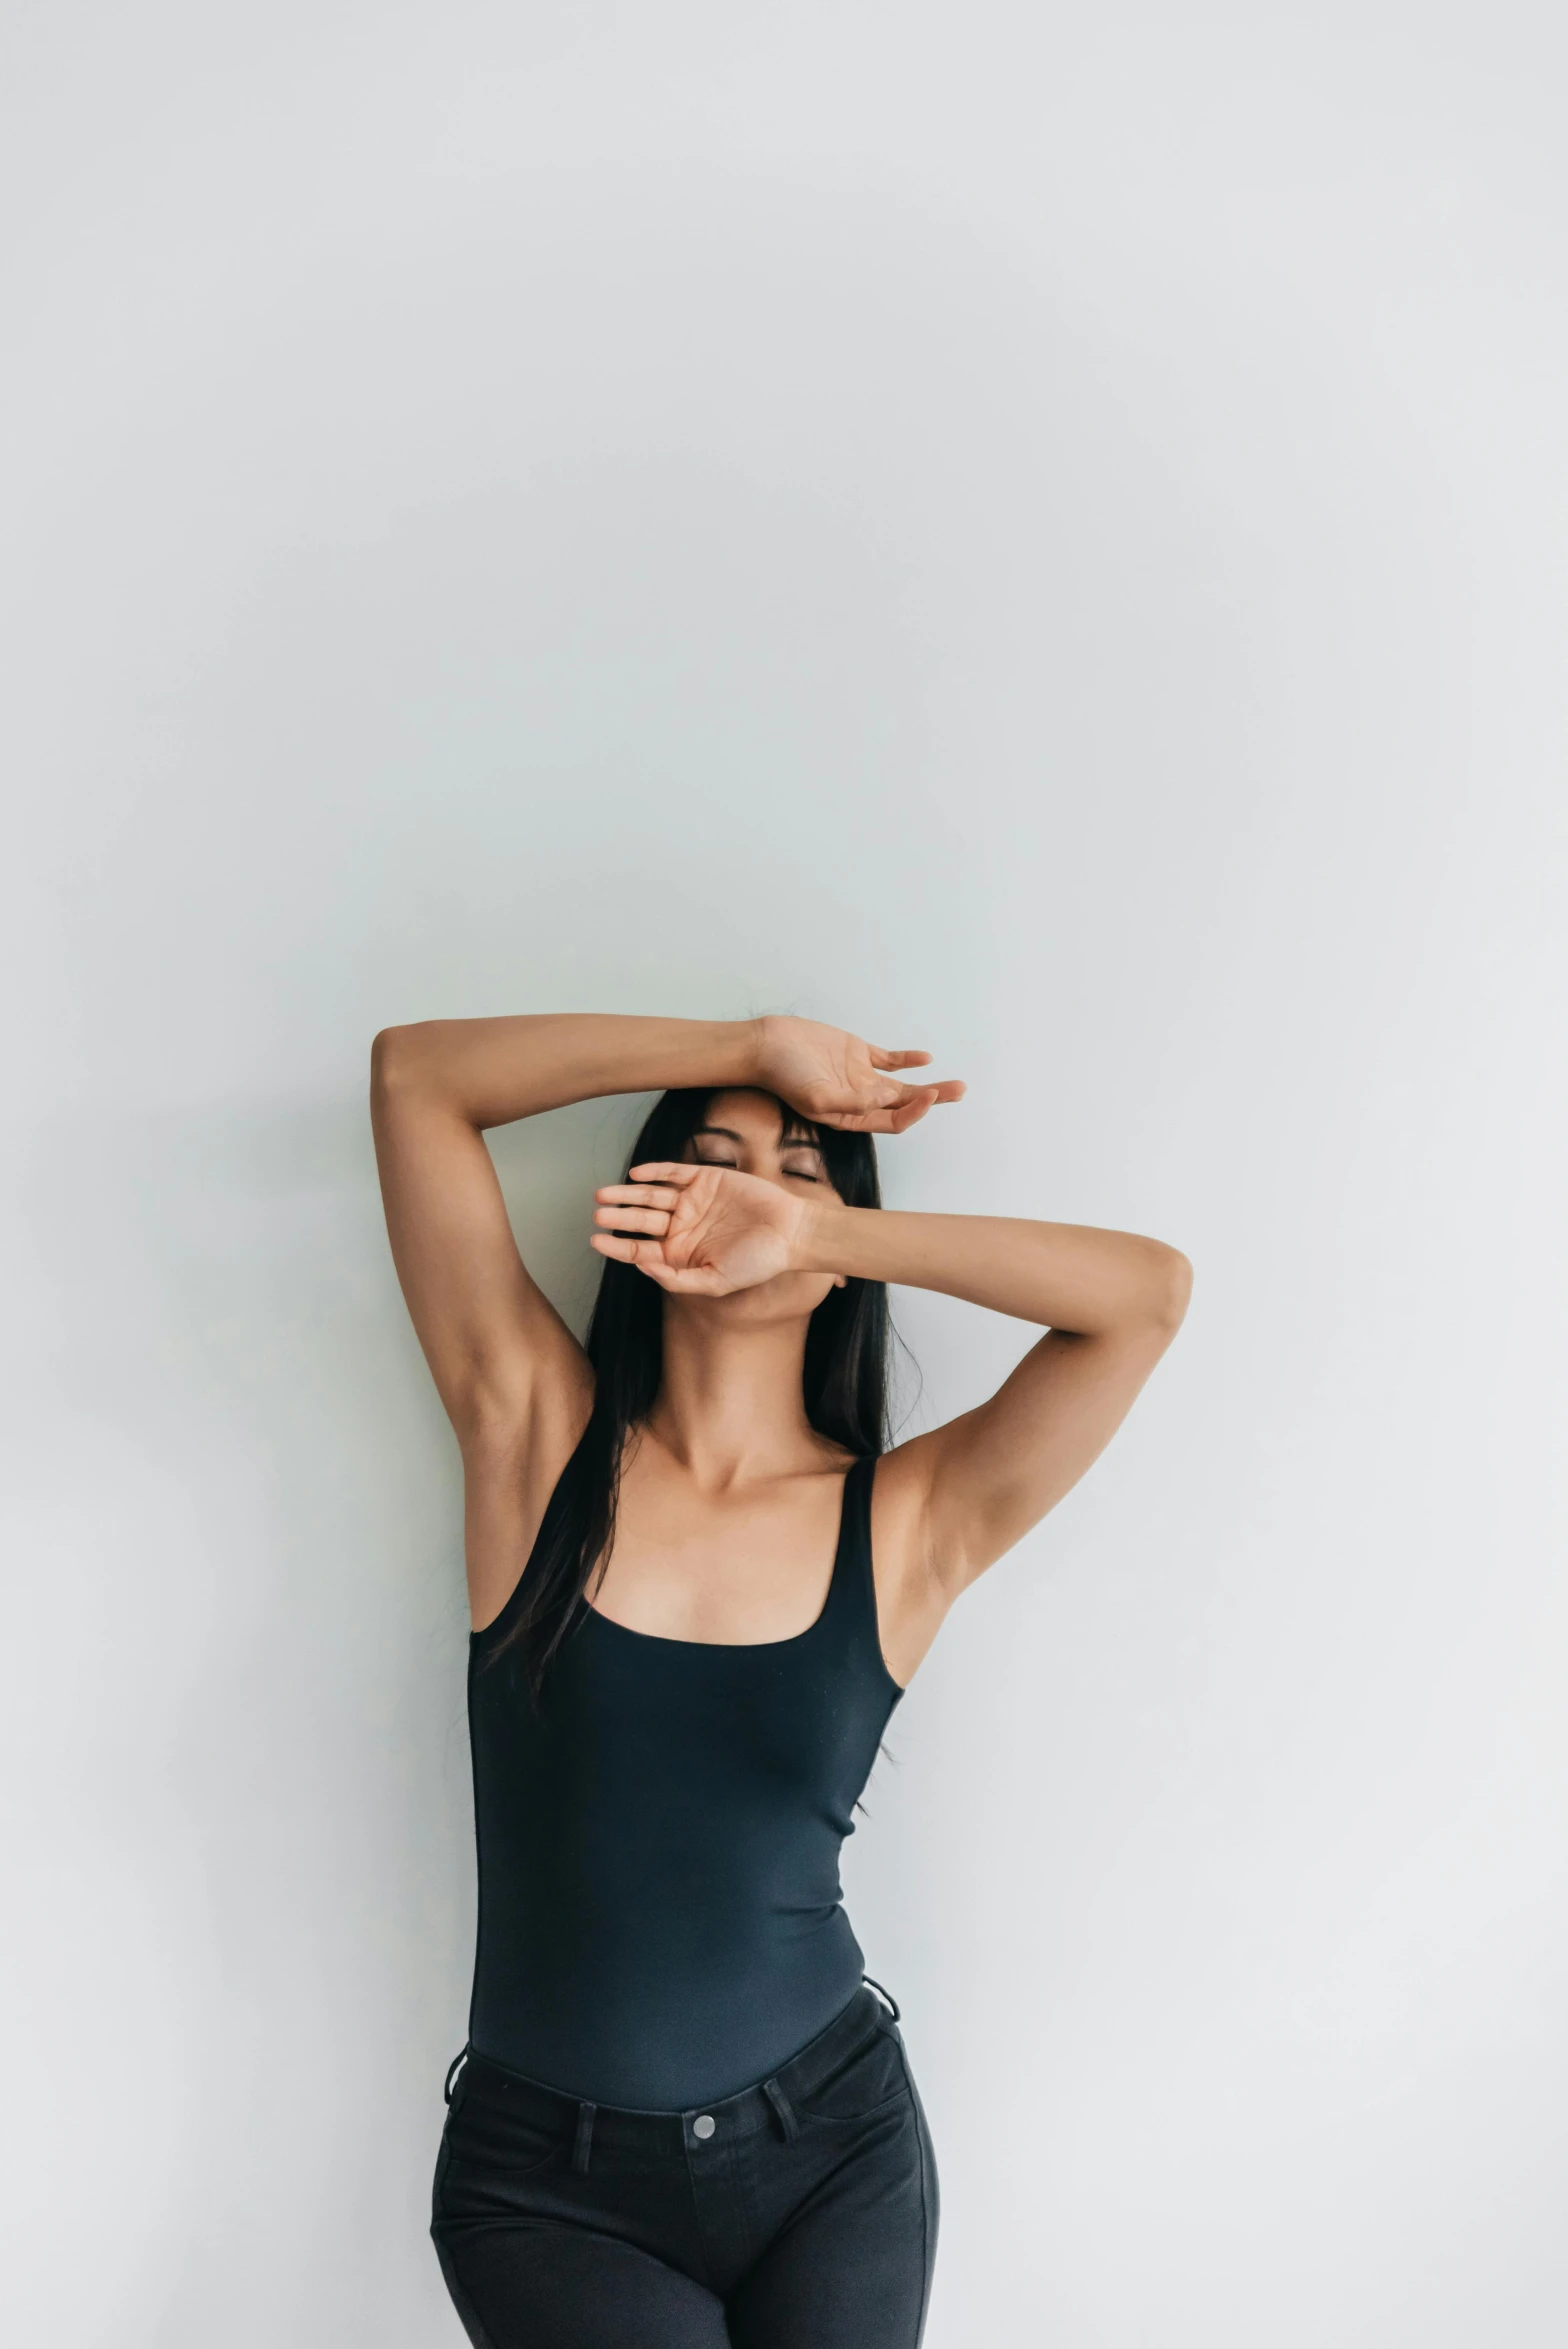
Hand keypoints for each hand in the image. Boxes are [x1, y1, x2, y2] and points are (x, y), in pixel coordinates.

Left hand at [590, 1163, 808, 1294]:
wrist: (790, 1232)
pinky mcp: (706, 1178)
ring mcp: (692, 1201)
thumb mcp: (715, 1282)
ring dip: (627, 1194)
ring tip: (604, 1194)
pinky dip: (654, 1171)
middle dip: (617, 1216)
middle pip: (640, 1220)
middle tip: (597, 1213)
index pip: (639, 1250)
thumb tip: (642, 1266)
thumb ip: (677, 1280)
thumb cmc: (757, 1262)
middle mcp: (682, 1226)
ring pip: (651, 1195)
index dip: (615, 1246)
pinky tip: (636, 1175)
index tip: (594, 1241)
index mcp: (680, 1253)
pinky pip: (673, 1172)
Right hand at [753, 1014, 964, 1133]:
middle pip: (905, 1104)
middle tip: (960, 1091)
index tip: (929, 1094)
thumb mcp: (817, 1097)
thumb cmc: (784, 1076)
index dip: (914, 1111)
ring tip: (956, 1085)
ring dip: (928, 1084)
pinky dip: (907, 1060)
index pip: (893, 1120)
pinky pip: (888, 1059)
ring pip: (902, 1083)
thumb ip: (853, 1102)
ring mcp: (859, 1075)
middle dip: (933, 1099)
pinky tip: (925, 1060)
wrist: (765, 1045)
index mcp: (851, 1117)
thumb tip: (887, 1098)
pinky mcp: (855, 1052)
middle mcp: (859, 1099)